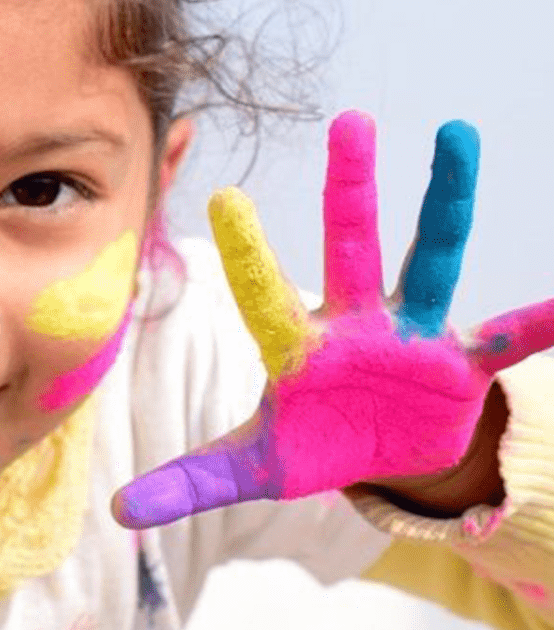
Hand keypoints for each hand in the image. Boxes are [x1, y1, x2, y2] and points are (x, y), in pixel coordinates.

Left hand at [114, 111, 553, 528]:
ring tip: (458, 132)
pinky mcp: (461, 361)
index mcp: (298, 346)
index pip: (265, 294)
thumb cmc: (314, 443)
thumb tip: (117, 510)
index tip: (225, 194)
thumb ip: (190, 482)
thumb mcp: (255, 467)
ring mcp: (413, 334)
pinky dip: (536, 322)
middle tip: (350, 119)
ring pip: (431, 259)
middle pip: (350, 246)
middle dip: (350, 188)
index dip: (249, 251)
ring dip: (447, 201)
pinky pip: (504, 336)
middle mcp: (355, 323)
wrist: (386, 456)